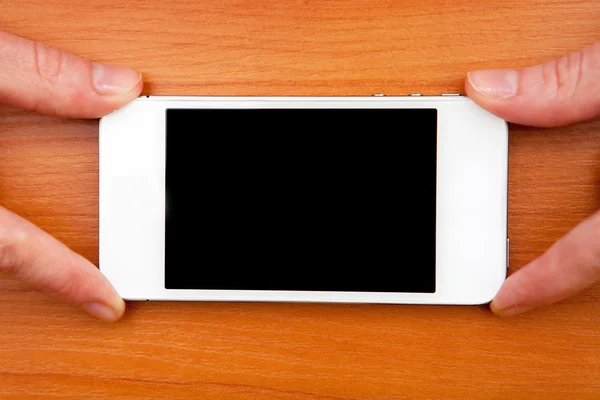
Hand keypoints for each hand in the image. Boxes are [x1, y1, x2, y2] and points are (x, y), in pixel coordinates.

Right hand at [0, 32, 142, 320]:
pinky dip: (8, 232)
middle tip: (94, 285)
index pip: (8, 245)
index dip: (63, 276)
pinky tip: (24, 212)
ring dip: (22, 254)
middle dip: (46, 272)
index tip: (109, 300)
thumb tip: (118, 87)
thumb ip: (37, 74)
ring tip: (65, 260)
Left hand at [466, 41, 599, 315]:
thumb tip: (487, 91)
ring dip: (586, 253)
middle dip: (565, 276)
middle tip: (523, 285)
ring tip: (550, 261)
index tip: (504, 300)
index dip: (545, 282)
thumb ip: (567, 84)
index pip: (594, 252)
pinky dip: (594, 229)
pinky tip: (580, 202)